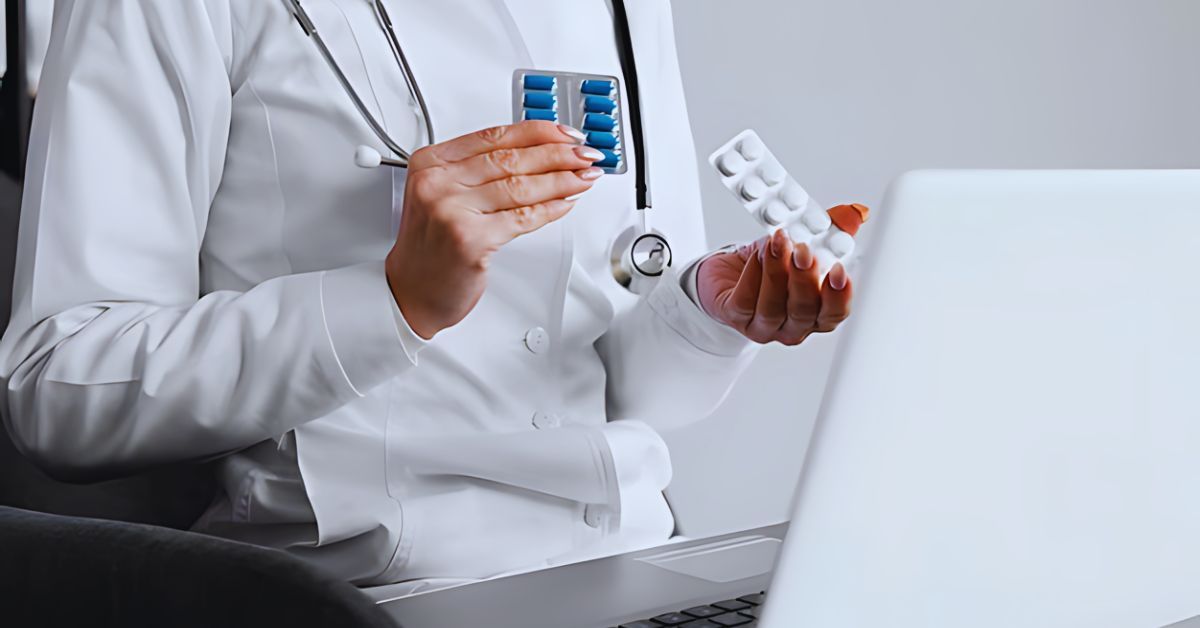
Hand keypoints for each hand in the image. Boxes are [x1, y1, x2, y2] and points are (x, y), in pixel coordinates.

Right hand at [386, 121, 604, 338]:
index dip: (537, 132)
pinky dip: (551, 209)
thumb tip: (538, 152)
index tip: (565, 134)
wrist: (411, 291)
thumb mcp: (441, 194)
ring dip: (562, 180)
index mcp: (430, 163)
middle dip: (557, 153)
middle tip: (584, 154)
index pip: (494, 136)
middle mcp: (437, 182)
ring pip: (521, 186)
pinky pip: (523, 218)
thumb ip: (477, 170)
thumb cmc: (430, 245)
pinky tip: (566, 203)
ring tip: (584, 176)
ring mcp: (452, 211)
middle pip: (511, 158)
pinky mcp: (471, 240)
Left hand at [697, 228, 853, 345]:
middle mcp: (792, 326)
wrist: (728, 272)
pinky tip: (756, 255)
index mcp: (816, 314)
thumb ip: (832, 230)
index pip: (834, 314)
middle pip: (803, 311)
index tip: (838, 270)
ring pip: (772, 307)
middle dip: (804, 279)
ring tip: (777, 242)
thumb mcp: (804, 242)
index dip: (838, 296)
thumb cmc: (769, 263)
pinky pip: (744, 301)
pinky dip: (752, 275)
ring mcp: (762, 326)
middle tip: (803, 250)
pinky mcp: (734, 317)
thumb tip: (856, 213)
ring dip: (776, 272)